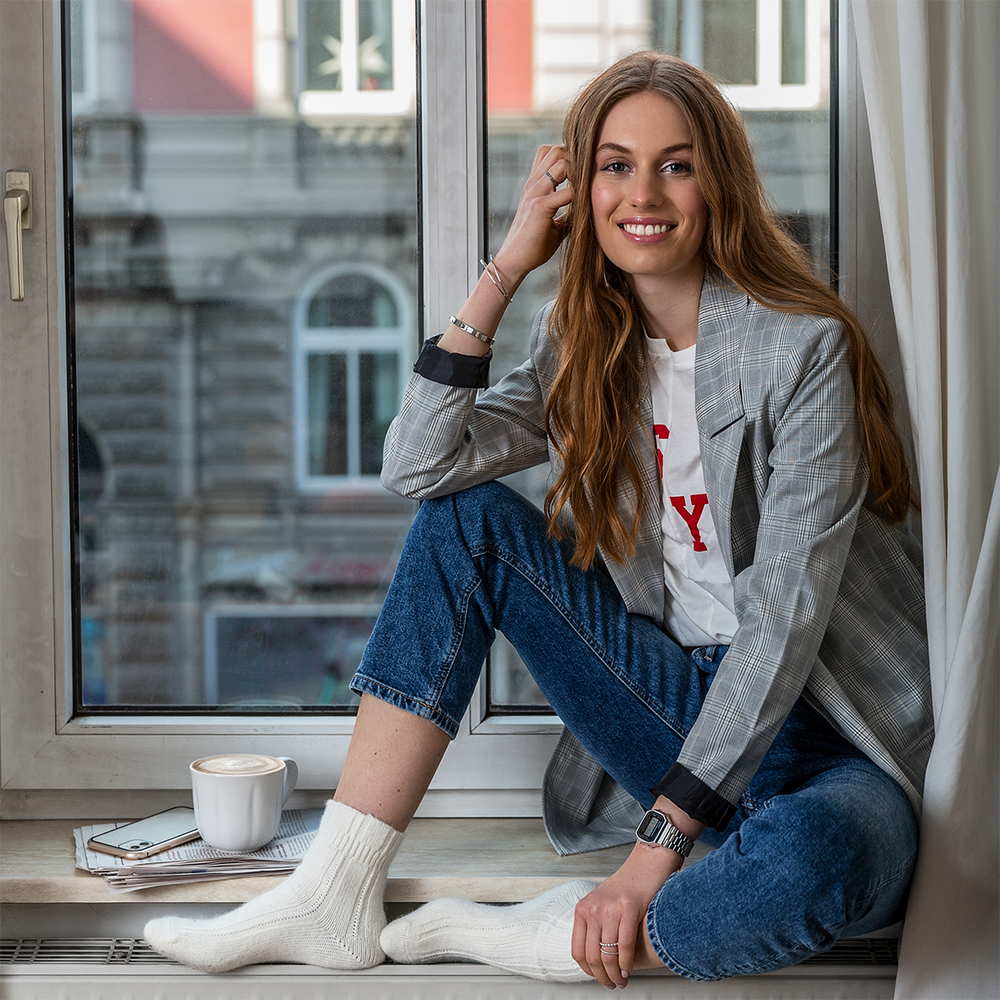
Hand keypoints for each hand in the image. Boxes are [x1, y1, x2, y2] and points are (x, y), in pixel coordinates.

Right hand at [492, 145, 574, 286]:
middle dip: (576, 160)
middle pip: (557, 150)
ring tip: (585, 193)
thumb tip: (588, 209)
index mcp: (535, 185)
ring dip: (578, 174)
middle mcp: (533, 184)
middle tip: (586, 181)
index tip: (581, 176)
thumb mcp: (555, 224)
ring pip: (562, 162)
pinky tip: (581, 210)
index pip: (550, 152)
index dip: (568, 158)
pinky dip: (579, 198)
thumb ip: (569, 212)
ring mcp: (535, 193)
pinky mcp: (539, 207)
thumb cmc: (533, 245)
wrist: (515, 262)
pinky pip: (567, 192)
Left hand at [571, 842, 681, 987]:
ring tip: (622, 980)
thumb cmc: (628, 885)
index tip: (598, 978)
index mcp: (583, 909)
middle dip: (603, 977)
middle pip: (592, 956)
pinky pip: (625, 945)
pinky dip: (627, 963)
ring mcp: (610, 908)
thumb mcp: (602, 903)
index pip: (577, 950)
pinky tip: (629, 969)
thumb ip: (596, 925)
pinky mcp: (628, 908)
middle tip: (613, 984)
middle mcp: (592, 909)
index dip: (588, 971)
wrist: (647, 863)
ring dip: (616, 975)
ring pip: (607, 955)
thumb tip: (595, 958)